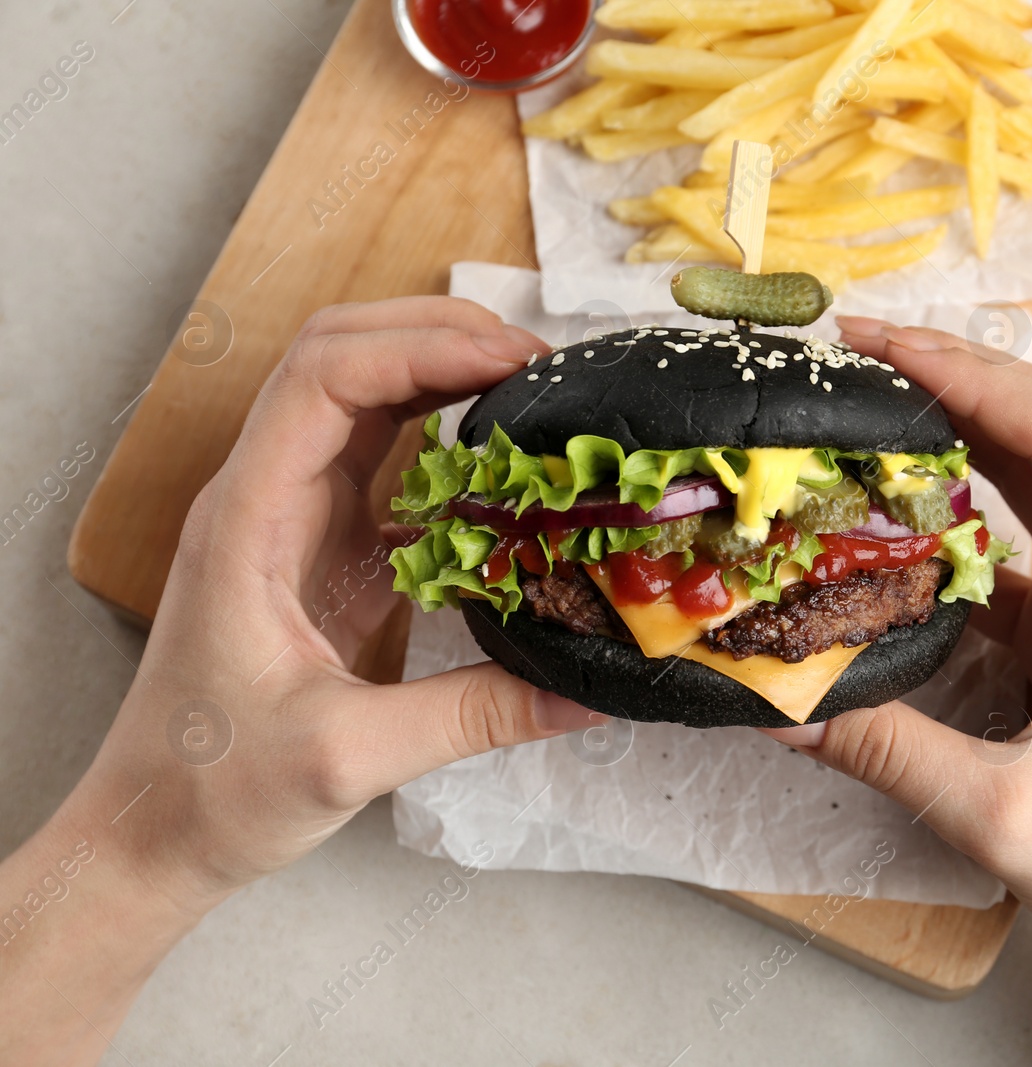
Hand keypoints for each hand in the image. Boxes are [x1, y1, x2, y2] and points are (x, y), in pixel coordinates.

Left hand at [0, 298, 592, 1064]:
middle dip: (438, 333)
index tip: (515, 362)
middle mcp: (263, 497)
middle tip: (539, 360)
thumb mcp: (349, 756)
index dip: (422, 349)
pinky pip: (381, 459)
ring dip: (441, 370)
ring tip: (532, 386)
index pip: (325, 380)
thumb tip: (588, 695)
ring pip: (360, 395)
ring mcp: (289, 517)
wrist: (152, 830)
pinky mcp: (319, 548)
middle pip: (340, 355)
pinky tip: (502, 459)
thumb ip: (474, 716)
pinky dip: (442, 435)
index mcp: (248, 521)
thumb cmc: (214, 790)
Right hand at [771, 318, 1031, 1065]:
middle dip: (962, 377)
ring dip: (968, 425)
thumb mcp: (999, 812)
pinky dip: (972, 497)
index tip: (885, 349)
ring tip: (878, 396)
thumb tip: (780, 703)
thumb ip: (885, 747)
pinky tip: (907, 492)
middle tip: (862, 353)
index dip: (974, 378)